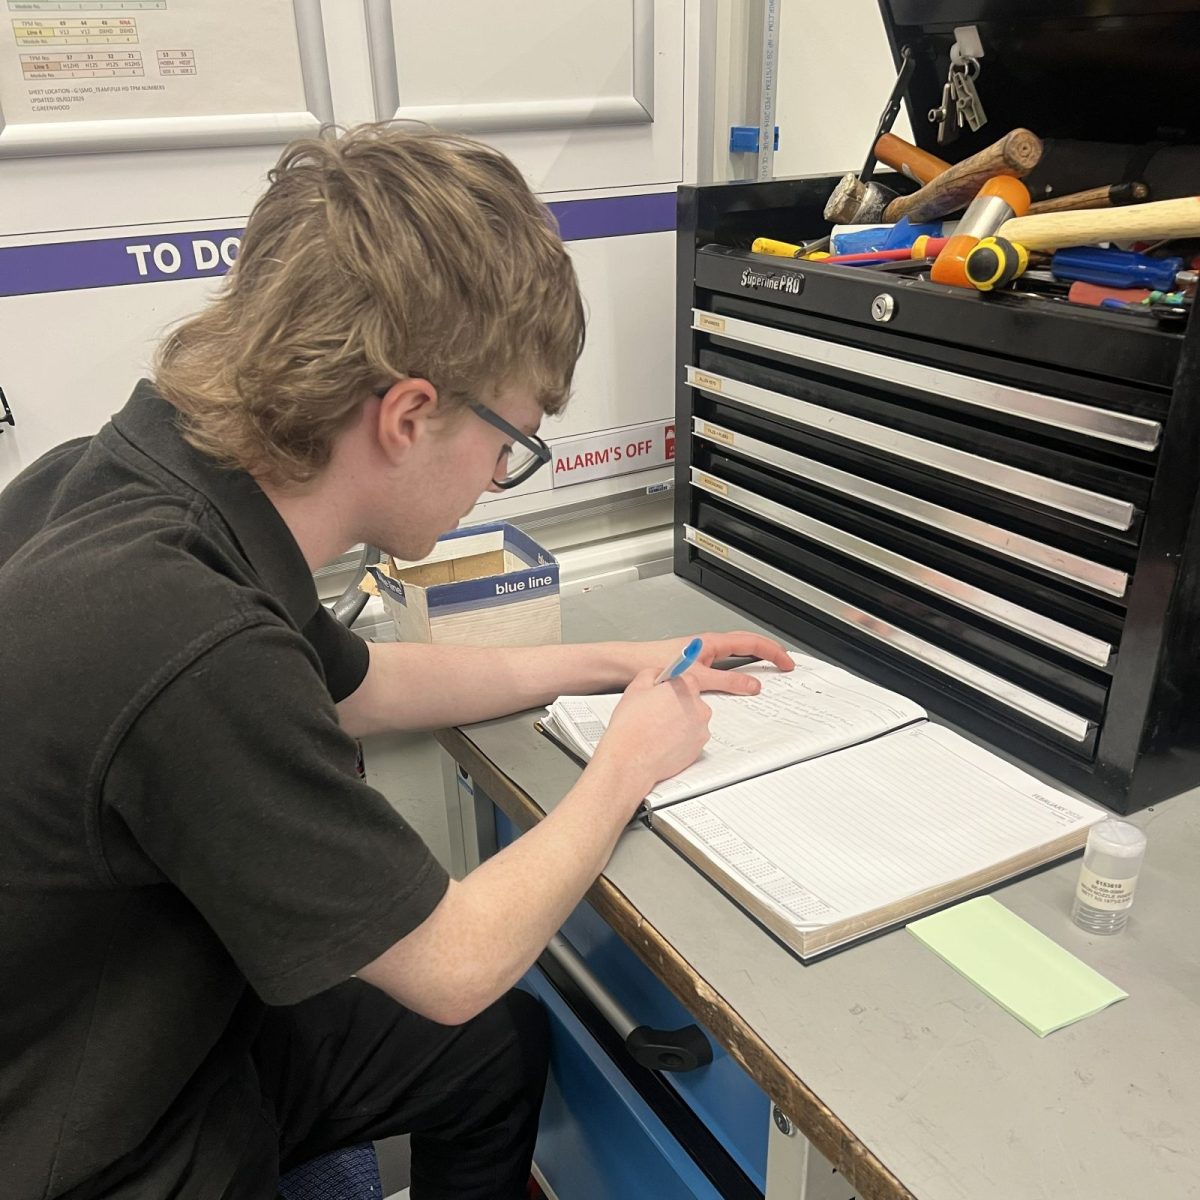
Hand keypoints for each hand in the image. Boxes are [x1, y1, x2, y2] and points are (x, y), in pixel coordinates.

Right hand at [591, 669, 711, 801]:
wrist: (631, 759)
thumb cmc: (631, 726)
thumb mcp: (636, 687)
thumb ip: (654, 672)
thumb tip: (661, 672)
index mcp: (686, 689)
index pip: (686, 678)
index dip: (671, 685)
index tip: (664, 690)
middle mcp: (700, 708)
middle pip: (691, 699)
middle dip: (677, 703)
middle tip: (656, 711)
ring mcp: (701, 730)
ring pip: (692, 720)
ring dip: (680, 721)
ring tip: (657, 728)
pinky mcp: (699, 749)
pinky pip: (692, 738)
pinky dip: (681, 738)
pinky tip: (663, 740)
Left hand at [660, 630, 793, 696]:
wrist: (628, 666)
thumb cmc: (653, 661)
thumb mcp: (697, 677)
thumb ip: (726, 682)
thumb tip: (751, 686)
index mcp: (712, 642)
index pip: (752, 642)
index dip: (773, 652)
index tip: (787, 663)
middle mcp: (708, 647)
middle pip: (747, 647)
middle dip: (768, 654)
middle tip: (784, 666)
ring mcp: (702, 657)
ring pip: (735, 659)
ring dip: (752, 665)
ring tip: (767, 676)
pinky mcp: (694, 669)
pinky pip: (723, 671)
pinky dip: (736, 677)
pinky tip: (736, 689)